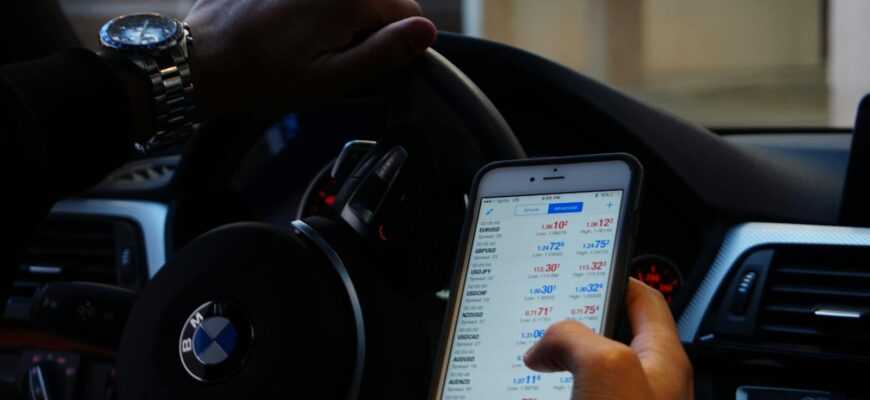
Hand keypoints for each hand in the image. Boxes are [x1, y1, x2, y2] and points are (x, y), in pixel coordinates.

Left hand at [184, 0, 436, 116]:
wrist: (201, 61)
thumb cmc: (261, 77)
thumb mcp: (330, 79)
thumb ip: (384, 53)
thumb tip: (426, 33)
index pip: (409, 11)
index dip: (397, 43)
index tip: (368, 62)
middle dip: (368, 26)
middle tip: (333, 56)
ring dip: (342, 16)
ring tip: (308, 42)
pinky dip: (315, 9)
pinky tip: (292, 29)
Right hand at [524, 279, 692, 399]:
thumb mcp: (605, 366)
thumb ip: (574, 338)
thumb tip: (545, 345)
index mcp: (663, 358)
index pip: (644, 300)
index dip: (617, 279)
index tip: (587, 268)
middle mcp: (646, 382)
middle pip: (608, 336)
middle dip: (574, 325)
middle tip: (545, 318)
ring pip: (585, 372)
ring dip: (558, 362)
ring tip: (532, 356)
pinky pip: (575, 395)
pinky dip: (551, 388)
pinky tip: (531, 388)